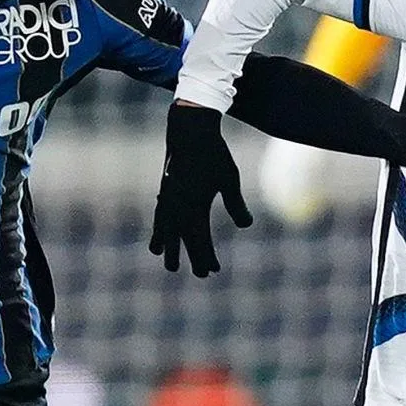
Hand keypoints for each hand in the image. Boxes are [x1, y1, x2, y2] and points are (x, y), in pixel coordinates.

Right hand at [149, 103, 252, 277]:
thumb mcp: (229, 179)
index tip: (214, 271)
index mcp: (194, 208)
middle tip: (200, 274)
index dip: (207, 258)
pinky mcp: (164, 190)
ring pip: (166, 230)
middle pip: (184, 240)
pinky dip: (159, 227)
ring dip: (168, 245)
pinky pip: (159, 215)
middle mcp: (178, 208)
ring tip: (165, 260)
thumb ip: (236, 204)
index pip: (200, 242)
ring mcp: (168, 199)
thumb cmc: (214, 155)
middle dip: (191, 257)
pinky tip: (159, 232)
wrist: (189, 131)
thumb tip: (246, 226)